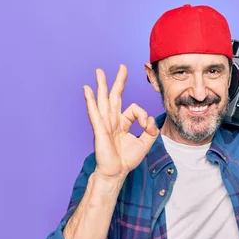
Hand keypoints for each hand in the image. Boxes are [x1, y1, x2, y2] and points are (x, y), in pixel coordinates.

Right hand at [83, 64, 158, 181]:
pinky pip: (95, 112)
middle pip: (115, 96)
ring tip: (99, 72)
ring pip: (103, 100)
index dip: (143, 115)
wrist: (116, 172)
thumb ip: (151, 130)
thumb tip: (150, 119)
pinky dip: (90, 100)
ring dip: (101, 85)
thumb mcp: (146, 143)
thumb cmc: (127, 159)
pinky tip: (87, 90)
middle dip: (118, 81)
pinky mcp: (100, 129)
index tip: (146, 125)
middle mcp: (113, 120)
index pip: (134, 109)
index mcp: (122, 122)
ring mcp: (105, 123)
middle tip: (121, 66)